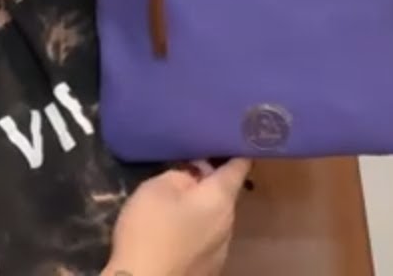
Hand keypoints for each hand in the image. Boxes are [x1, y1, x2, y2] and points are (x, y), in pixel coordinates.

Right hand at [104, 158, 251, 275]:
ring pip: (215, 216)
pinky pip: (205, 237)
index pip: (240, 164)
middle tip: (186, 163)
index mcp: (222, 198)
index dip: (237, 146)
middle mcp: (229, 222)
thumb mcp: (157, 188)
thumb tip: (194, 174)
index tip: (233, 131)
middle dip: (209, 177)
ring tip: (176, 197)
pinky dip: (194, 227)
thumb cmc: (151, 231)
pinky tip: (173, 229)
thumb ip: (180, 174)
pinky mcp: (208, 267)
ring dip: (201, 204)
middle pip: (225, 191)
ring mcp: (221, 248)